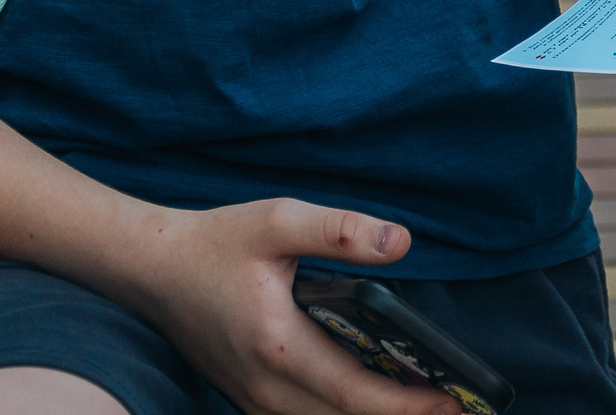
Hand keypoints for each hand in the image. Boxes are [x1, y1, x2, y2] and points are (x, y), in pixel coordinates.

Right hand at [116, 199, 458, 414]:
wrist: (151, 270)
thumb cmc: (215, 243)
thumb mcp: (278, 221)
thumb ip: (341, 230)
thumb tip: (401, 242)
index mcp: (278, 348)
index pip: (357, 394)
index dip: (410, 406)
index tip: (456, 403)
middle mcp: (266, 389)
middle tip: (464, 411)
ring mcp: (254, 400)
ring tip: (431, 405)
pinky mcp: (250, 398)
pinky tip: (379, 399)